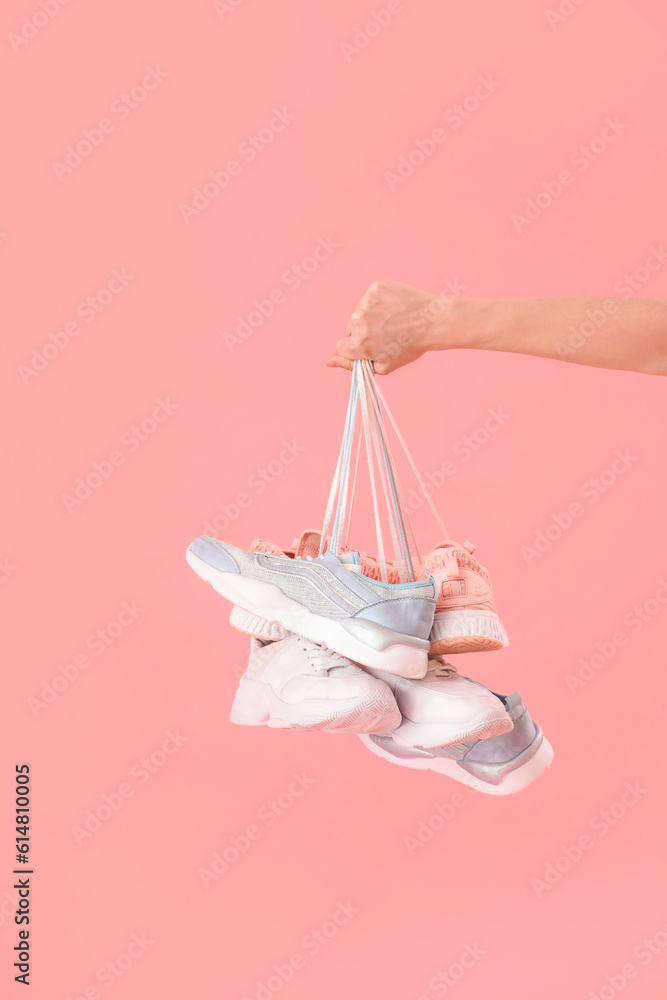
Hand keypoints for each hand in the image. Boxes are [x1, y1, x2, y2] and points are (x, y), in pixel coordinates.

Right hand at [327, 280, 454, 373]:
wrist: (433, 321)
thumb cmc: (410, 347)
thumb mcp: (382, 366)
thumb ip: (352, 365)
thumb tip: (328, 361)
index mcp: (357, 343)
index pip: (342, 347)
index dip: (356, 350)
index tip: (371, 348)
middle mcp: (357, 321)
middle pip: (350, 330)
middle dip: (363, 334)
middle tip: (387, 335)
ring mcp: (366, 302)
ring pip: (360, 313)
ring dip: (372, 317)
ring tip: (393, 322)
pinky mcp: (375, 288)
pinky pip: (370, 298)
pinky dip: (379, 303)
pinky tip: (394, 309)